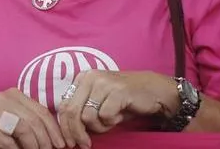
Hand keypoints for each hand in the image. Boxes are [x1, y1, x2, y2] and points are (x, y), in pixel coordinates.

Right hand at [0, 88, 66, 148]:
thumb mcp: (14, 122)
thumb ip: (32, 123)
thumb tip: (59, 137)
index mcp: (13, 94)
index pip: (42, 111)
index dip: (55, 130)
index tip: (62, 145)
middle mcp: (3, 98)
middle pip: (35, 120)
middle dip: (46, 140)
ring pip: (24, 129)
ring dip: (33, 146)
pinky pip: (9, 142)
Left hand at [57, 70, 176, 147]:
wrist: (155, 91)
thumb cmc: (125, 100)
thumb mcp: (99, 102)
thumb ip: (82, 110)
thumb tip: (68, 130)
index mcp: (82, 78)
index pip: (63, 105)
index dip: (65, 127)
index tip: (70, 142)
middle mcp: (90, 77)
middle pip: (71, 111)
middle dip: (76, 133)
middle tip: (85, 144)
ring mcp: (103, 83)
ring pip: (87, 116)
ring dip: (99, 126)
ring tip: (111, 121)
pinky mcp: (117, 91)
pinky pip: (105, 116)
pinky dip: (112, 122)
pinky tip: (120, 115)